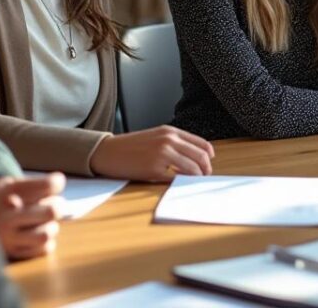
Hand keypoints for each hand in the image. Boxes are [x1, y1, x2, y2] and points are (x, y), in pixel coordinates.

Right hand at [0, 172, 63, 260]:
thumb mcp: (4, 184)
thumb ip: (29, 185)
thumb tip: (57, 183)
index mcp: (6, 192)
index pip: (47, 185)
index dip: (56, 183)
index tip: (55, 183)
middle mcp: (6, 218)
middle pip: (52, 211)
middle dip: (58, 205)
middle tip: (52, 204)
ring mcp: (10, 238)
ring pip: (48, 232)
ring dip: (52, 225)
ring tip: (42, 221)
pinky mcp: (14, 253)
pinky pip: (45, 248)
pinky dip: (46, 241)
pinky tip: (36, 232)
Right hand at [89, 125, 214, 181]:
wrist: (109, 152)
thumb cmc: (132, 147)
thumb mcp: (155, 137)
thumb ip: (174, 143)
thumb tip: (195, 158)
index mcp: (171, 132)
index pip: (201, 144)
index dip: (208, 157)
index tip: (208, 165)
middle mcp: (169, 140)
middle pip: (201, 157)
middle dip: (206, 169)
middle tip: (204, 177)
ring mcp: (162, 154)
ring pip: (193, 168)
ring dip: (197, 178)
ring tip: (193, 182)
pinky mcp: (154, 169)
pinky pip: (176, 178)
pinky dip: (182, 183)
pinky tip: (179, 184)